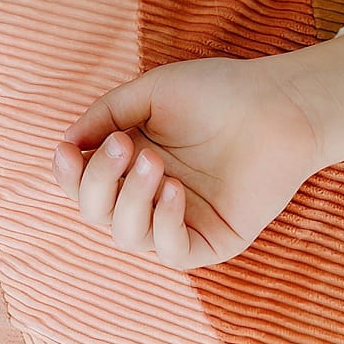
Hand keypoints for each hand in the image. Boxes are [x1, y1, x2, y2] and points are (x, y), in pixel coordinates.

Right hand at [51, 54, 324, 271]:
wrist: (276, 102)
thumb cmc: (217, 91)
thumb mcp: (149, 91)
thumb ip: (106, 113)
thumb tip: (68, 142)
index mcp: (129, 159)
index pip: (83, 182)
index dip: (68, 174)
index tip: (68, 150)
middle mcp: (148, 194)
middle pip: (96, 212)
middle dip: (99, 182)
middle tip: (122, 145)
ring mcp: (177, 219)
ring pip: (127, 236)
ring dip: (130, 199)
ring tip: (154, 161)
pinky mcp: (209, 241)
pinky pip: (171, 252)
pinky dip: (163, 223)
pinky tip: (175, 189)